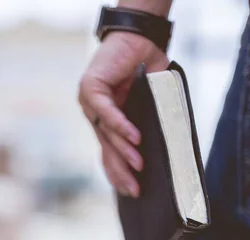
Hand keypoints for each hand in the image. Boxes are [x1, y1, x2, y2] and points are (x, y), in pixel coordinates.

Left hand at [79, 32, 168, 197]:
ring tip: (139, 168)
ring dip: (124, 152)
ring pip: (107, 134)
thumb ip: (147, 125)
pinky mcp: (91, 88)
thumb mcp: (148, 105)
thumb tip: (160, 153)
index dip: (116, 173)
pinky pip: (108, 113)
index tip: (128, 192)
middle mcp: (93, 113)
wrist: (140, 38)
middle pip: (106, 148)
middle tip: (135, 190)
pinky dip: (122, 126)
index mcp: (104, 120)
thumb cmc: (146, 69)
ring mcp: (89, 102)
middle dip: (121, 171)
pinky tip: (136, 139)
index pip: (106, 153)